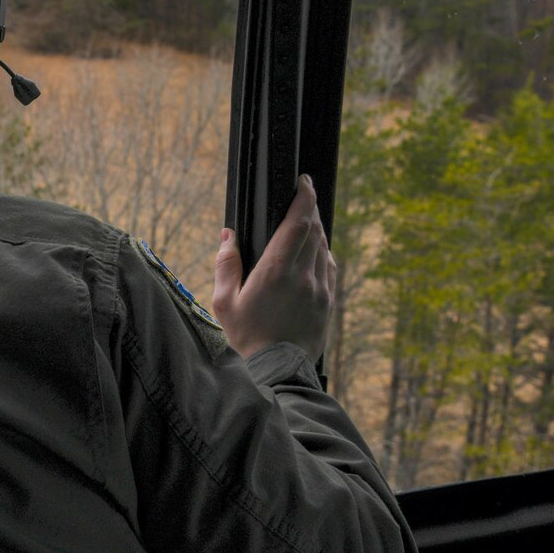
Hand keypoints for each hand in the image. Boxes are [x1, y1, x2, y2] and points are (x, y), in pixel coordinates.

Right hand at [212, 174, 338, 359]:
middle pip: (314, 229)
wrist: (278, 370)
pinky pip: (329, 267)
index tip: (303, 182)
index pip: (299, 222)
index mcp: (276, 271)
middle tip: (302, 196)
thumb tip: (228, 234)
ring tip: (304, 223)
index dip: (305, 197)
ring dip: (316, 230)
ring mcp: (320, 289)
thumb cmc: (247, 335)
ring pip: (324, 247)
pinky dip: (322, 252)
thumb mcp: (224, 301)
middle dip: (309, 208)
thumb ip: (226, 264)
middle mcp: (303, 276)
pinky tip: (312, 252)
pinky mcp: (328, 302)